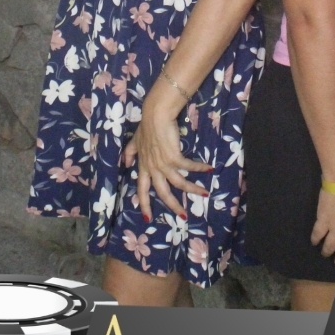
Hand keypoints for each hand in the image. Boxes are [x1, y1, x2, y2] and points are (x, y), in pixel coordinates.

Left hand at [122, 80, 210, 220]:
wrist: (155, 115)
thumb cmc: (147, 127)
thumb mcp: (135, 141)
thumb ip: (130, 152)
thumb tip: (125, 162)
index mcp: (143, 167)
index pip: (141, 190)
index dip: (144, 205)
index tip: (147, 219)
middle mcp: (153, 168)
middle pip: (162, 192)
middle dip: (173, 206)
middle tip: (183, 216)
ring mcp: (163, 164)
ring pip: (179, 183)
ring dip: (193, 190)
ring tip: (204, 194)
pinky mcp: (174, 157)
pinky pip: (188, 167)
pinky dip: (199, 169)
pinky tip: (208, 169)